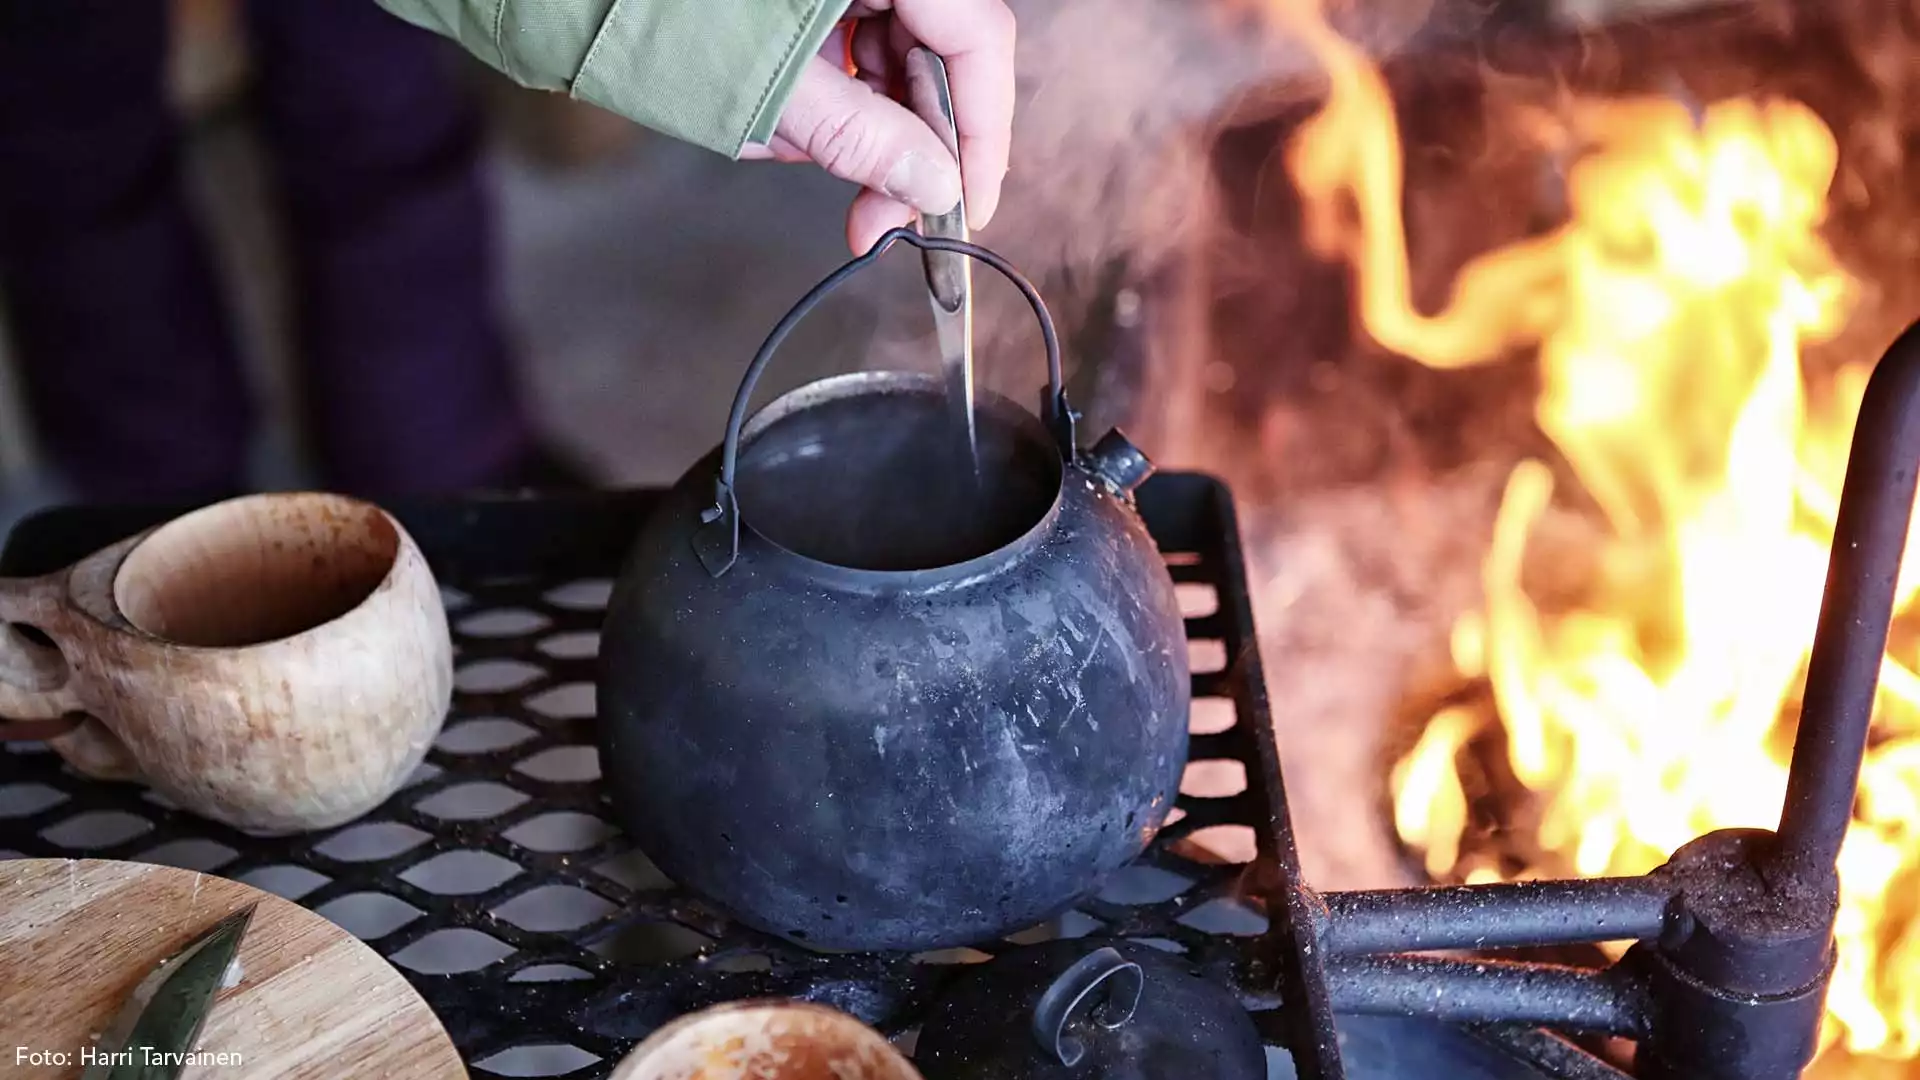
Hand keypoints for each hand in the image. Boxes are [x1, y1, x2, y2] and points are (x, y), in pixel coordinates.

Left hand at [741, 0, 1015, 253]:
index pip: (978, 39)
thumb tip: (933, 186)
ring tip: (823, 166)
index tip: (969, 204)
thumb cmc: (679, 20)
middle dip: (917, 142)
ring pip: (904, 58)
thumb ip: (855, 134)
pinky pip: (862, 47)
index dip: (984, 130)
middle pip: (947, 53)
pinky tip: (805, 128)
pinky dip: (843, 98)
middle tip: (885, 215)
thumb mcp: (769, 83)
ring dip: (874, 126)